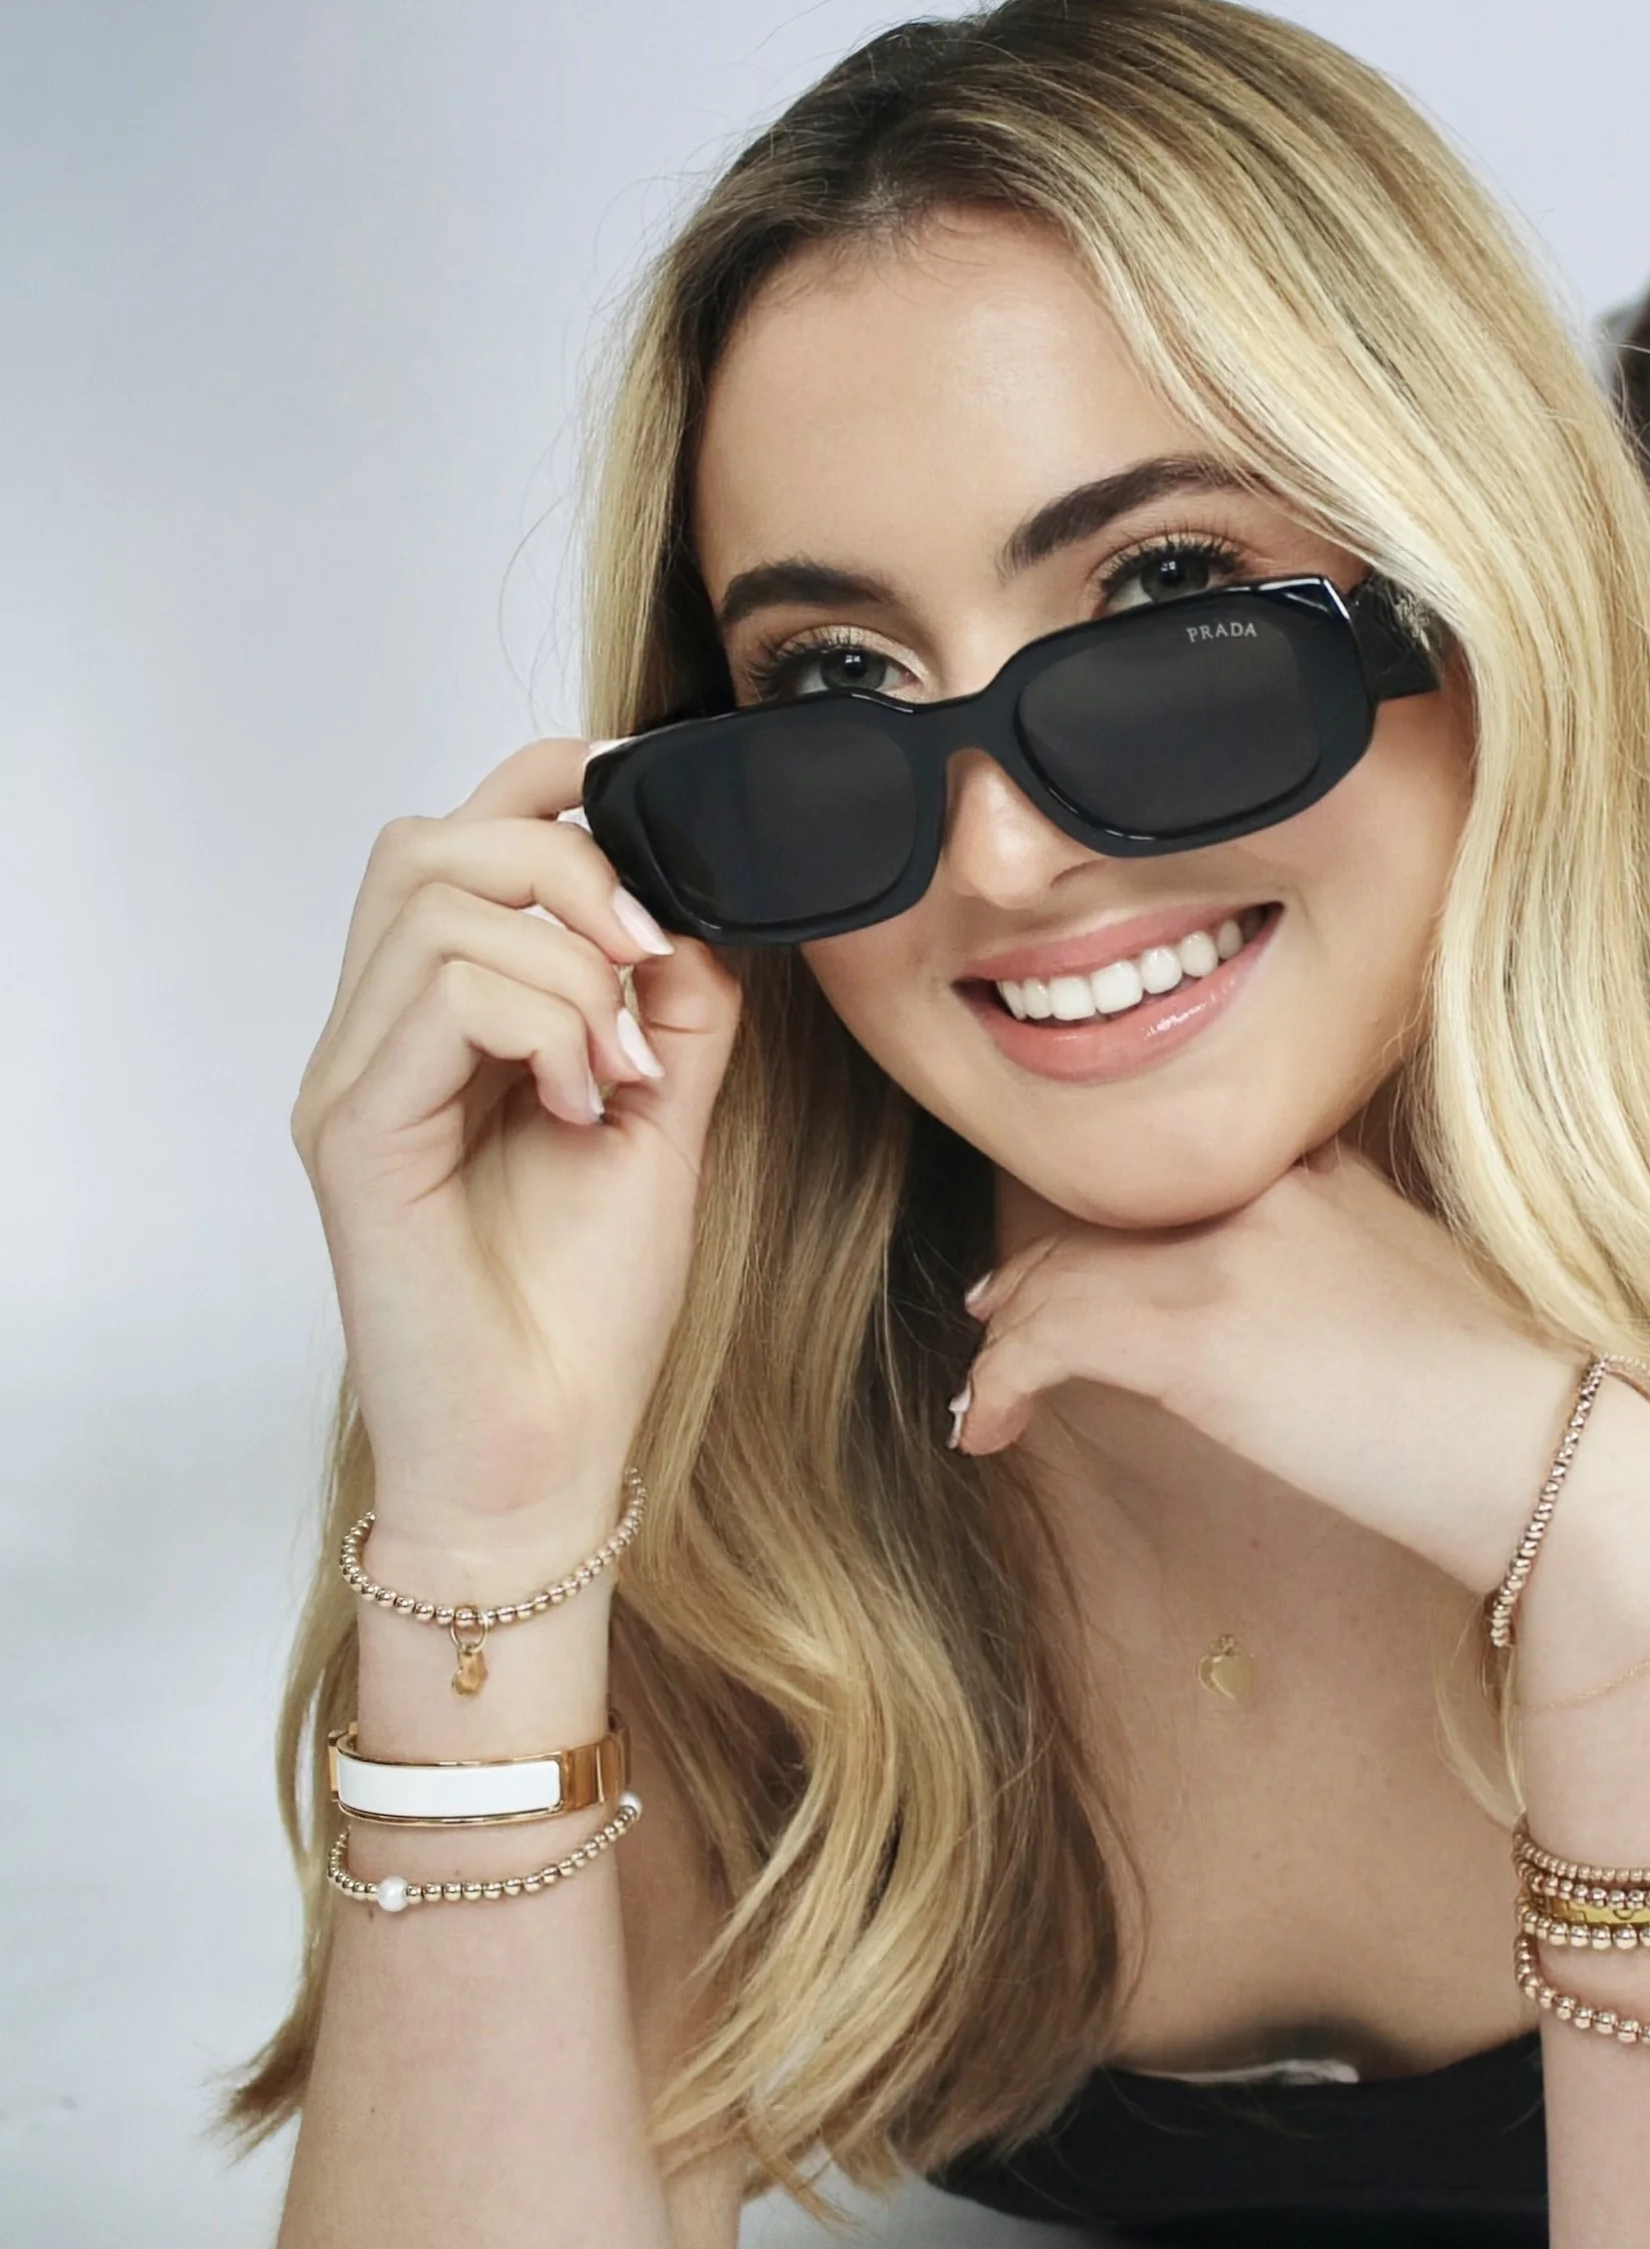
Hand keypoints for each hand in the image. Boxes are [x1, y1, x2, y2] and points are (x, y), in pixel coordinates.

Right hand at [294, 740, 742, 1545]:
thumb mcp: (662, 1124)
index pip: (458, 836)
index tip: (655, 830)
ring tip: (617, 1069)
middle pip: (427, 838)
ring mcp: (353, 1083)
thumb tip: (698, 905)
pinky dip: (539, 1022)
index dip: (551, 789)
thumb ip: (674, 1012)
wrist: (543, 1459)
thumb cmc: (584, 1314)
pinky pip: (435, 994)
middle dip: (564, 864)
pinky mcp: (353, 1136)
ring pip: (432, 899)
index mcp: (441, 1025)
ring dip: (564, 964)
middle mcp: (376, 1039)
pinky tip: (581, 1103)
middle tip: (648, 962)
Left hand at [955, 1146, 1649, 1601]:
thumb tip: (1256, 1312)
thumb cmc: (1504, 1403)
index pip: (1172, 1171)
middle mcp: (1268, 1184)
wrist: (1553, 1458)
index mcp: (1319, 1165)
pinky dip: (1002, 1381)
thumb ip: (1327, 1261)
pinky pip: (1050, 1337)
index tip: (1061, 1270)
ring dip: (1009, 1339)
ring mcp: (1231, 1252)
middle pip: (1105, 1215)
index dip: (1104, 1224)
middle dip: (1038, 1277)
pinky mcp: (1201, 1333)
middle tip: (997, 1324)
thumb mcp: (1413, 1287)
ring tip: (987, 1396)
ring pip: (1061, 1271)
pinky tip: (987, 1429)